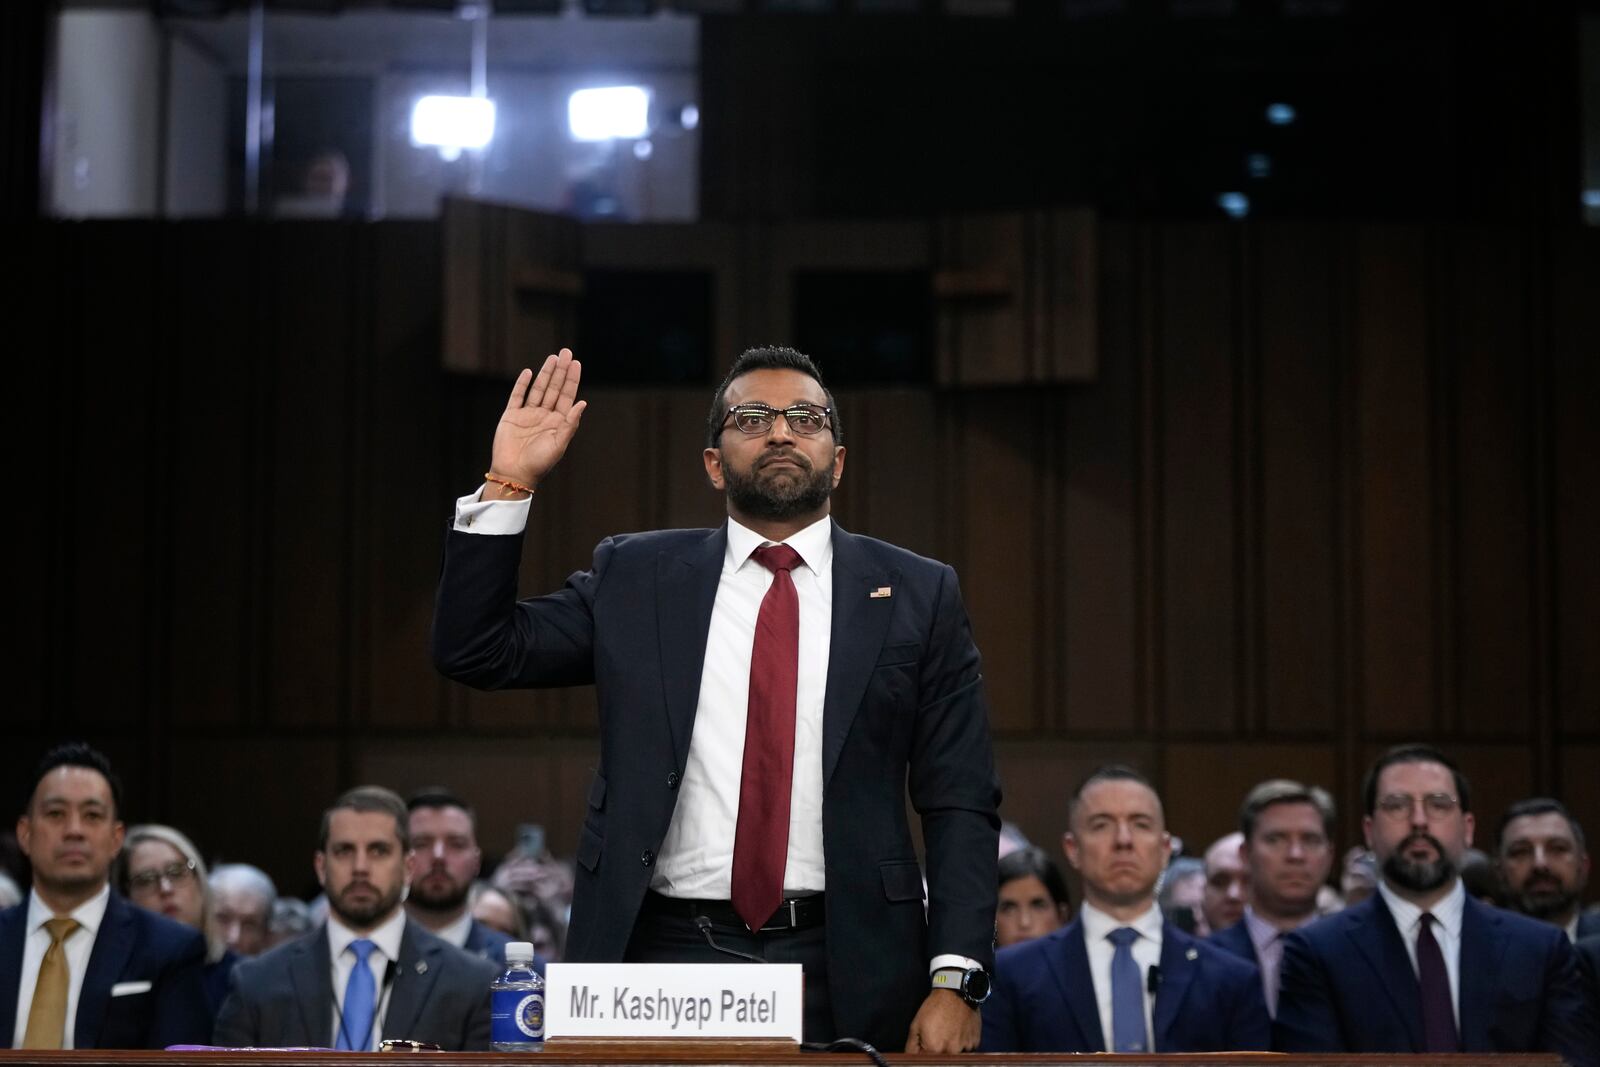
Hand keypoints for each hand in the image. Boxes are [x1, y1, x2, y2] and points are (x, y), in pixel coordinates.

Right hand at [488, 348, 587, 495]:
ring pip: (538, 389)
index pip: (566, 396)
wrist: (514, 474)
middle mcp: (544, 415)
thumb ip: (570, 424)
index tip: (576, 363)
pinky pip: (517, 396)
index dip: (571, 379)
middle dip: (560, 370)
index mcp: (557, 422)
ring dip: (545, 373)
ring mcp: (527, 415)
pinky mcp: (511, 416)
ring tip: (552, 358)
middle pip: (554, 388)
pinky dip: (522, 384)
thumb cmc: (540, 463)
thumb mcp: (559, 444)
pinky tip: (529, 372)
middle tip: (565, 352)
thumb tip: (583, 402)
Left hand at [903, 989, 979, 1053]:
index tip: (925, 1046)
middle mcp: (951, 1053)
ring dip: (951, 1048)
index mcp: (934, 1050)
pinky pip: (967, 1050)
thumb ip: (911, 1046)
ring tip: (949, 1032)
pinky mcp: (975, 1043)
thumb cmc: (934, 1008)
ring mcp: (965, 1049)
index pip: (926, 1062)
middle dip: (938, 1052)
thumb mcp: (916, 1025)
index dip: (924, 1054)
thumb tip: (910, 1059)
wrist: (956, 993)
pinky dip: (962, 1044)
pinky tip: (959, 1031)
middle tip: (938, 1036)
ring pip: (955, 1056)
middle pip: (942, 1060)